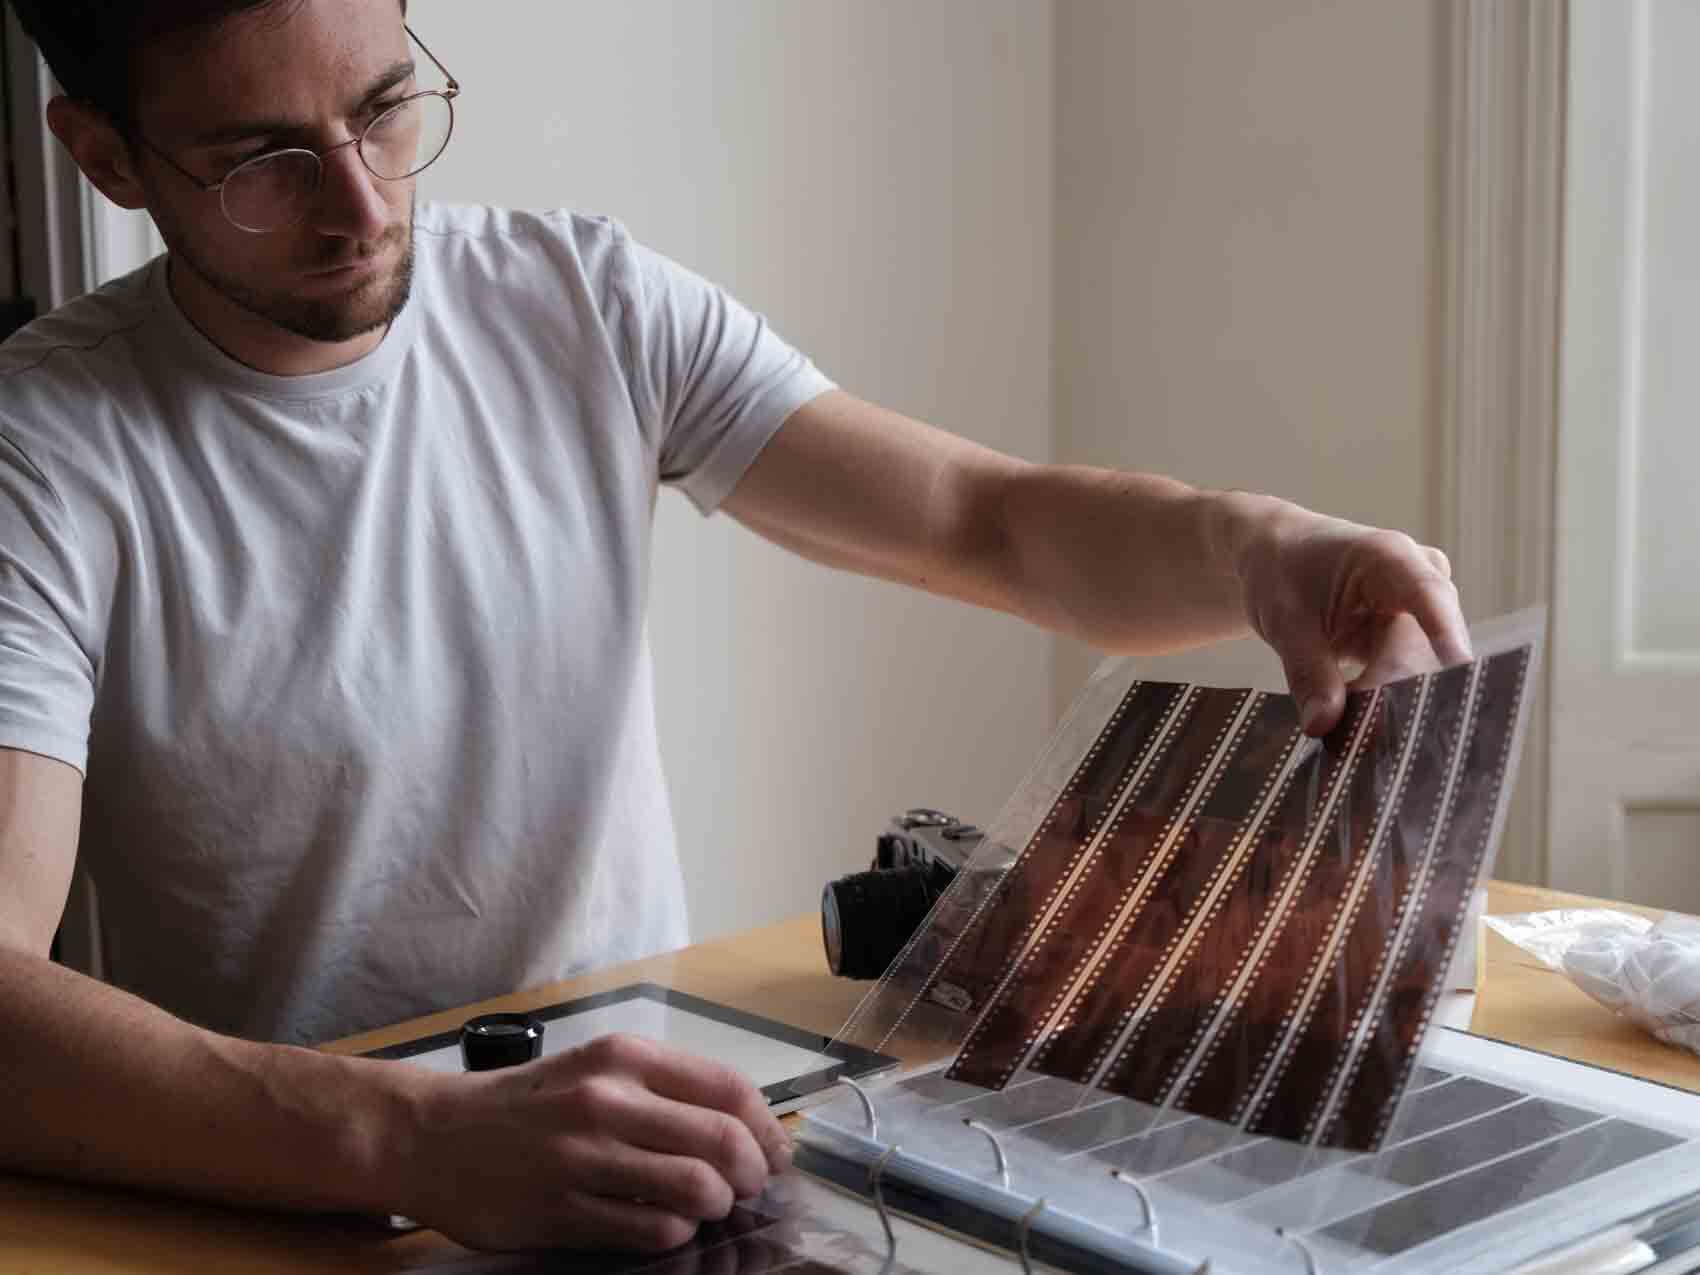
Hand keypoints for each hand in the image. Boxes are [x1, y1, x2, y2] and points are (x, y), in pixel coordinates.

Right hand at [398, 1032, 791, 1252]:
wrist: (434, 1135)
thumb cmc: (525, 1105)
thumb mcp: (595, 1069)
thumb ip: (662, 1090)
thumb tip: (741, 1128)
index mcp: (623, 1058)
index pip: (728, 1089)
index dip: (767, 1128)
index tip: (775, 1151)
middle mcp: (607, 1100)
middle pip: (723, 1140)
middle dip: (752, 1173)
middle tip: (748, 1188)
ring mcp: (583, 1157)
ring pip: (695, 1188)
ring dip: (716, 1206)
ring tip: (708, 1208)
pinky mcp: (561, 1210)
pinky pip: (650, 1230)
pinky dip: (675, 1234)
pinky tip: (667, 1226)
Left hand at [1234, 503, 1471, 736]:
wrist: (1278, 559)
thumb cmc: (1282, 573)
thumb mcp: (1283, 620)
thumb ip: (1307, 672)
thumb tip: (1323, 726)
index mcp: (1389, 558)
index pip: (1427, 595)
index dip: (1444, 633)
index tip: (1455, 672)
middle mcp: (1421, 581)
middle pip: (1425, 646)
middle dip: (1397, 694)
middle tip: (1359, 738)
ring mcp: (1424, 612)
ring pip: (1421, 670)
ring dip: (1389, 705)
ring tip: (1351, 736)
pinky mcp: (1416, 639)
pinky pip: (1410, 678)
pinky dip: (1384, 704)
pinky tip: (1359, 729)